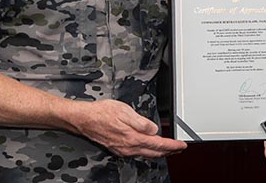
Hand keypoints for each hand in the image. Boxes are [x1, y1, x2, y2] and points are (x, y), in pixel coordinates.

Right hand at [68, 99, 186, 157]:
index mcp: (133, 137)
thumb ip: (142, 122)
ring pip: (146, 154)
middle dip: (169, 151)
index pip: (159, 144)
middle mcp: (129, 147)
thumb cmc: (102, 113)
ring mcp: (123, 149)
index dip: (172, 145)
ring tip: (168, 149)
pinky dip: (148, 152)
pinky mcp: (118, 148)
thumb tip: (154, 129)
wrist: (84, 119)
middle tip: (179, 148)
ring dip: (159, 152)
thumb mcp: (125, 111)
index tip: (182, 145)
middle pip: (154, 152)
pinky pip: (137, 153)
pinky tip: (149, 148)